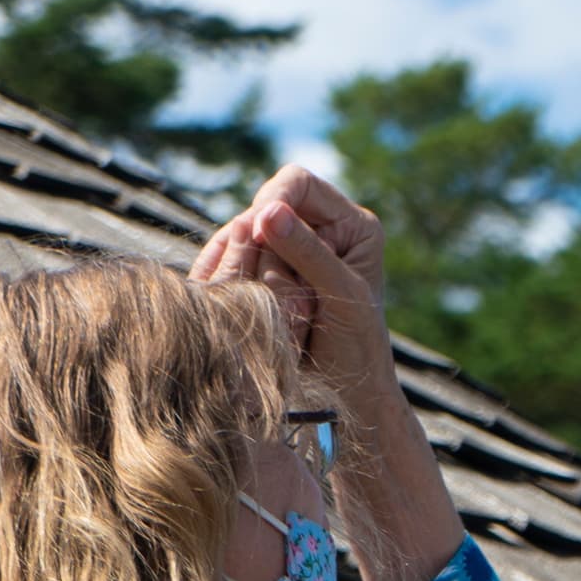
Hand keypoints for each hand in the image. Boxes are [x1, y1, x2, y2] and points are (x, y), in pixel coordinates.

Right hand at [195, 168, 398, 426]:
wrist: (343, 397)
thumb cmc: (357, 348)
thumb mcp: (341, 295)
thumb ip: (307, 252)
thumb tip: (267, 212)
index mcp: (348, 224)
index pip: (298, 183)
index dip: (275, 199)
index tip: (261, 230)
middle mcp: (313, 231)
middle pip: (260, 213)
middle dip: (263, 255)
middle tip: (289, 302)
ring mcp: (279, 255)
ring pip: (235, 242)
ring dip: (245, 277)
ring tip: (277, 317)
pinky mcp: (254, 278)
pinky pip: (222, 266)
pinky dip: (223, 285)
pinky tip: (232, 309)